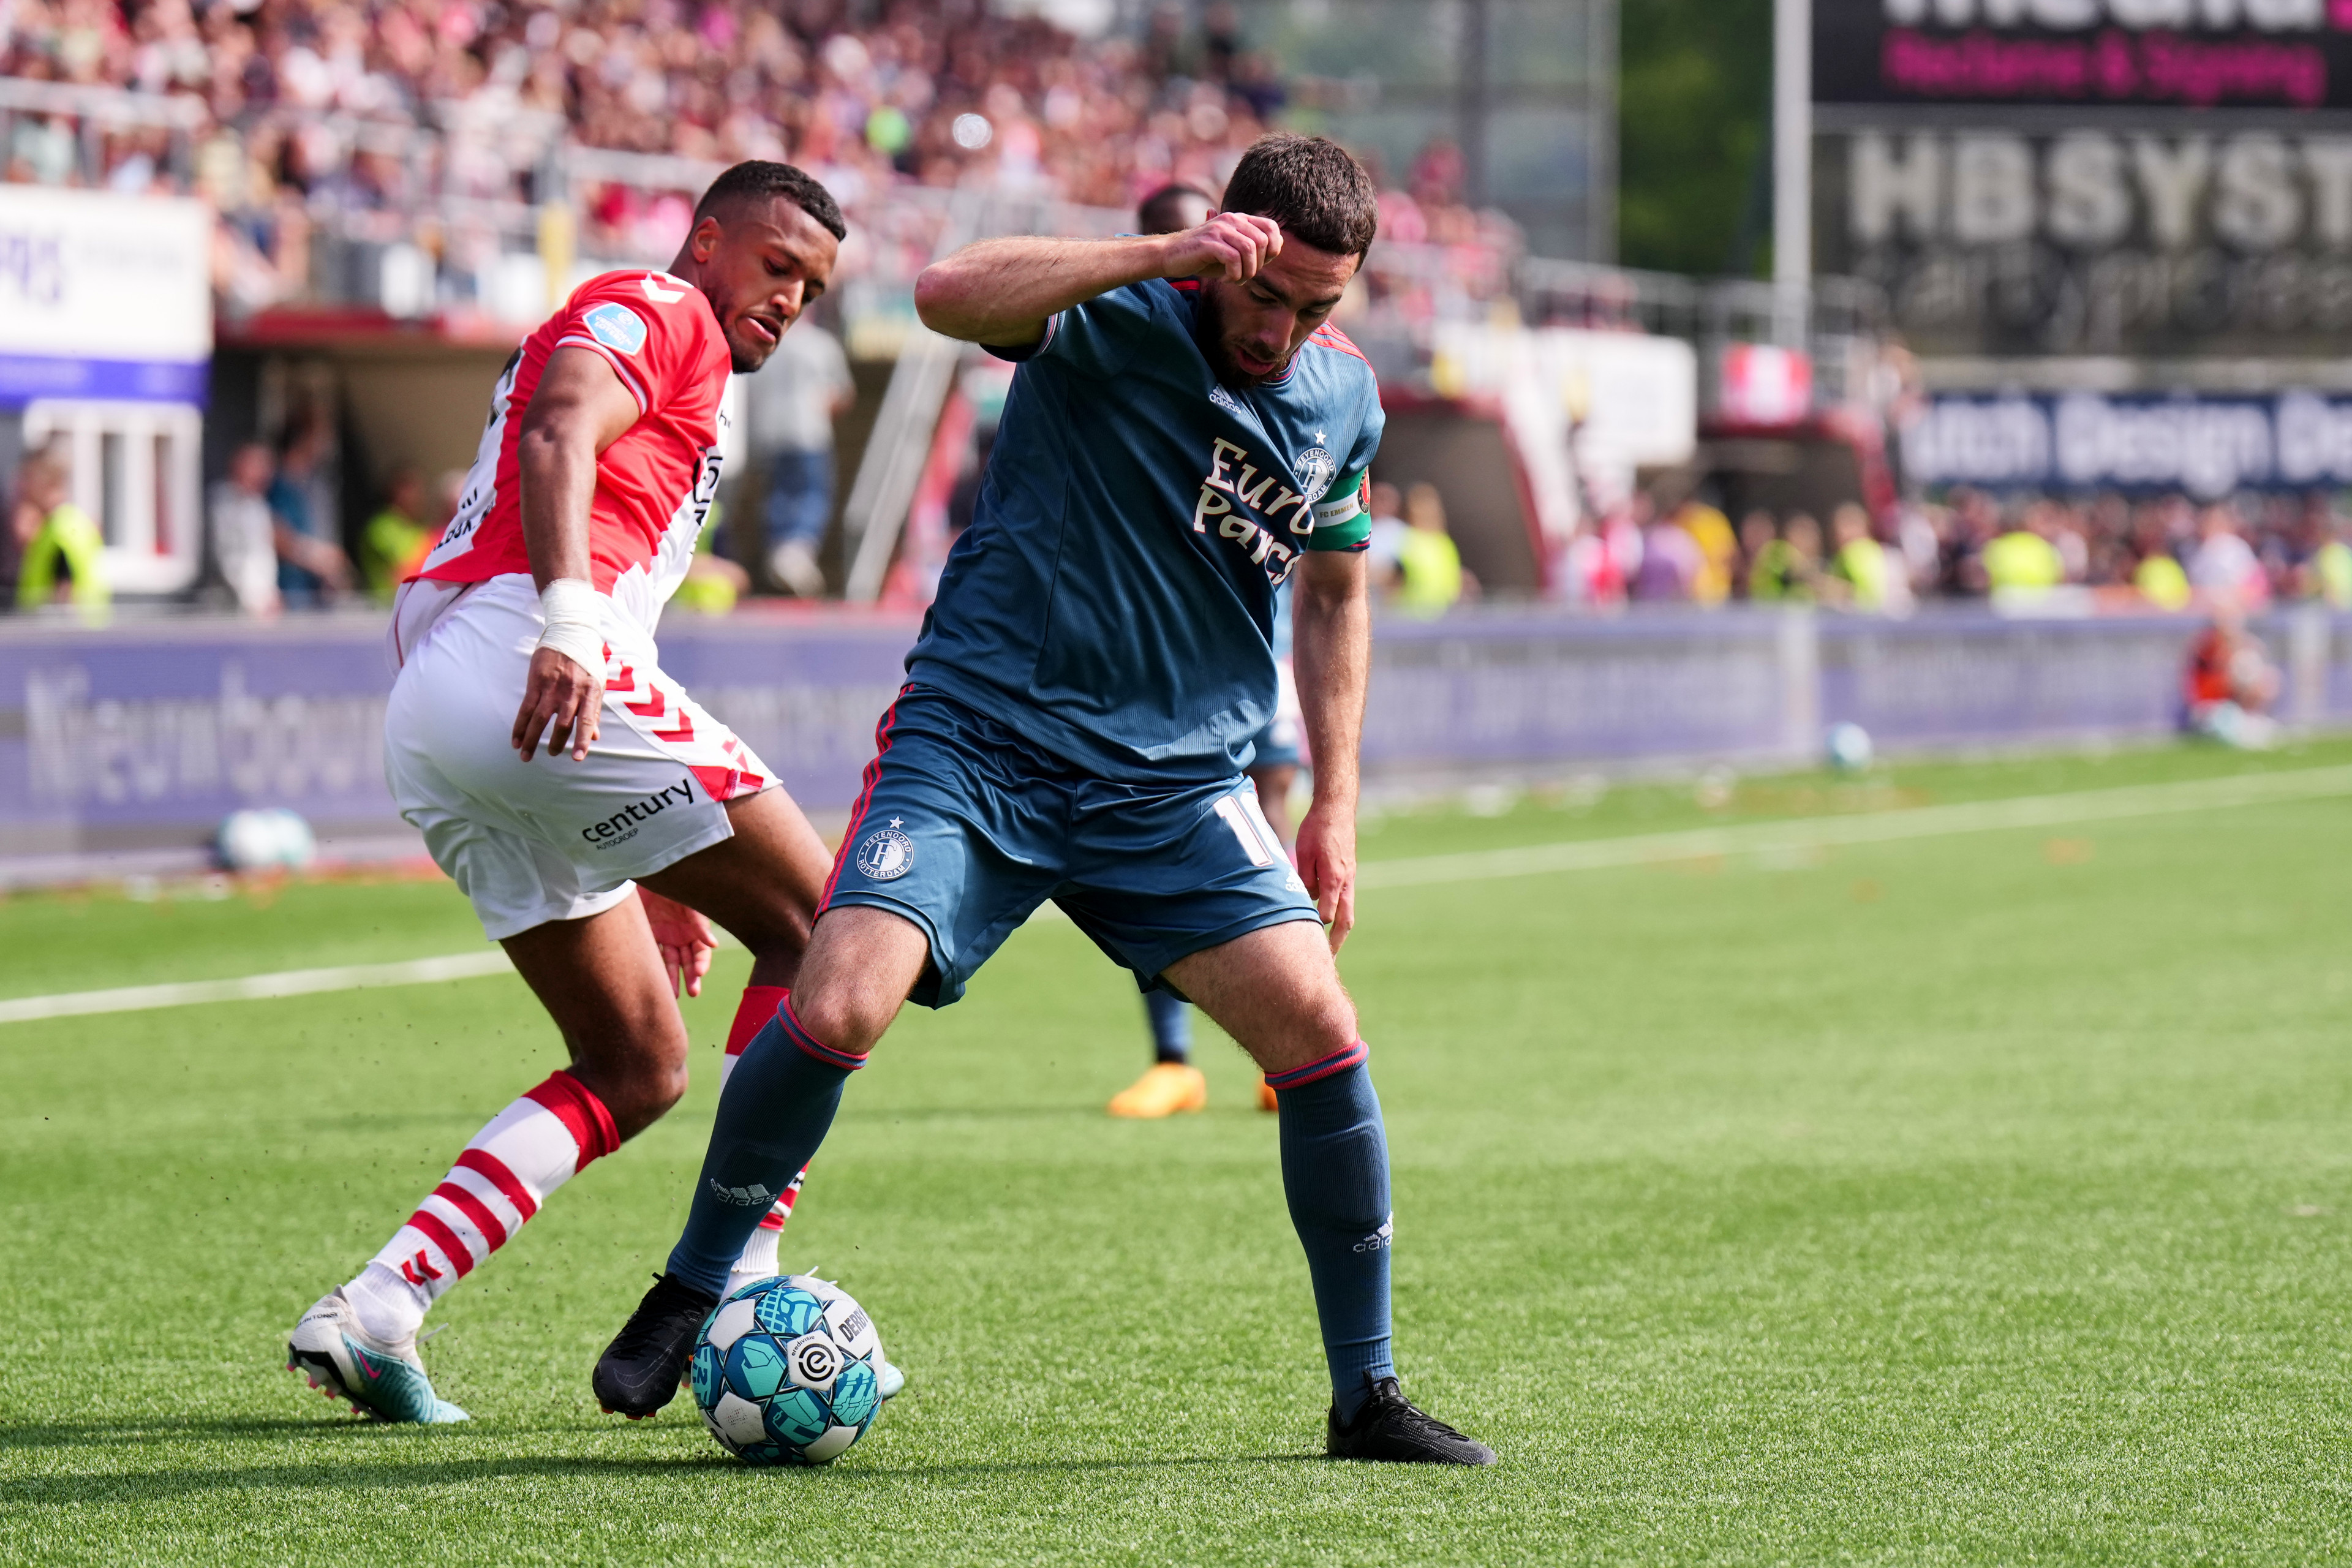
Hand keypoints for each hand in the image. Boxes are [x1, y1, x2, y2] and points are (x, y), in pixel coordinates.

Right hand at [511, 646, 602, 761]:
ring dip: (532, 740)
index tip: (577, 758)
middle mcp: (570, 692)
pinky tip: (516, 739)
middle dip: (556, 743)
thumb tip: (595, 736)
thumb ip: (594, 710)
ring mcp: (552, 688)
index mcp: (589, 692)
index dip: (582, 740)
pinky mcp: (536, 683)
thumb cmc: (586, 661)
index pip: (586, 721)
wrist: (569, 633)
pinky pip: (525, 709)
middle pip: (562, 724)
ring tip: (526, 756)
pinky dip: (520, 726)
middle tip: (552, 754)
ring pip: (540, 720)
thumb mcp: (597, 682)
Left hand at [638, 886, 716, 998]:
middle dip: (691, 977)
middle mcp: (682, 935)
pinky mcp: (649, 936)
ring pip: (671, 963)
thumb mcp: (689, 902)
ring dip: (672, 979)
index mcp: (695, 928)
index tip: (698, 973)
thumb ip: (699, 923)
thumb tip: (714, 945)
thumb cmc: (672, 885)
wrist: (646, 874)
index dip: (702, 963)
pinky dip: (655, 968)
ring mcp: (665, 936)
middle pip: (688, 961)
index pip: (701, 951)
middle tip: (693, 992)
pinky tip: (655, 981)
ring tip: (672, 996)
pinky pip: (653, 955)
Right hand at [1160, 213, 1282, 284]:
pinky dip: (1235, 274)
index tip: (1259, 264)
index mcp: (1239, 219)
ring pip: (1250, 249)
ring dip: (1247, 272)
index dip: (1273, 249)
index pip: (1271, 227)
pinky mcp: (1209, 242)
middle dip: (1258, 265)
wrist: (1170, 255)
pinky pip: (1233, 258)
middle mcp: (1231, 219)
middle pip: (1263, 242)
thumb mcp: (1232, 251)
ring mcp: (1219, 229)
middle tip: (1244, 276)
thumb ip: (1253, 249)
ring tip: (1236, 279)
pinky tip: (1226, 280)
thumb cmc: (1204, 257)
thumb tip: (1277, 247)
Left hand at [1291, 796, 1356, 953]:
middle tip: (1328, 963)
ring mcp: (1349, 878)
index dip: (1318, 929)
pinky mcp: (1347, 874)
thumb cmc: (1317, 829)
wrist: (1336, 809)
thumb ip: (1306, 878)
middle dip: (1337, 943)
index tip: (1309, 946)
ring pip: (1348, 912)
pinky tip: (1328, 924)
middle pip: (1346, 920)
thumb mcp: (1305, 853)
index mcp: (1334, 878)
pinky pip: (1345, 901)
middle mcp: (1345, 881)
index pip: (1328, 912)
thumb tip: (1307, 899)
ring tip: (1329, 951)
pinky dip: (1339, 916)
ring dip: (1340, 933)